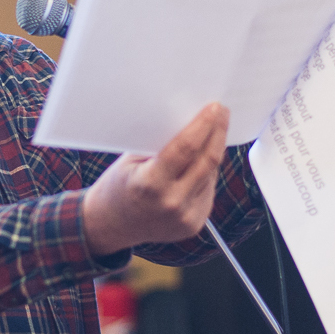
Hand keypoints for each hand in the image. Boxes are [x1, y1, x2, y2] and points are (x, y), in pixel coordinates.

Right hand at [81, 102, 230, 256]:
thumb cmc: (119, 187)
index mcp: (150, 184)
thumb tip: (190, 121)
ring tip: (213, 132)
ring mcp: (185, 217)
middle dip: (218, 133)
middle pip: (207, 161)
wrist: (112, 225)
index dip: (204, 125)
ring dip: (214, 151)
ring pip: (211, 175)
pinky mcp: (194, 224)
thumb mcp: (131, 160)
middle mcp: (171, 203)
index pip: (186, 148)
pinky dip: (207, 174)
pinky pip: (208, 190)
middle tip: (222, 114)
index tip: (215, 108)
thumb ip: (160, 145)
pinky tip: (200, 162)